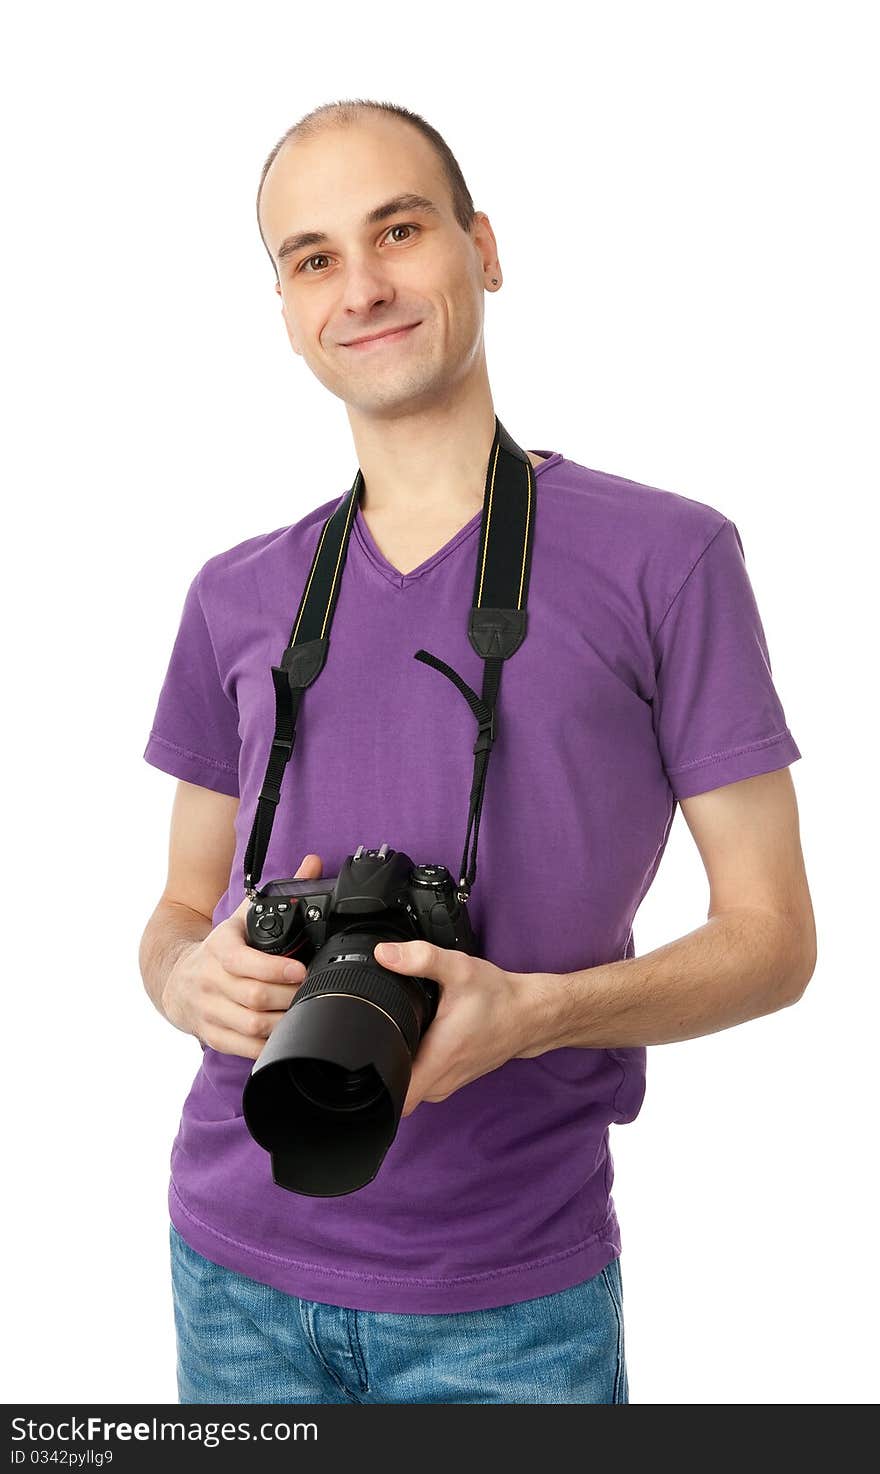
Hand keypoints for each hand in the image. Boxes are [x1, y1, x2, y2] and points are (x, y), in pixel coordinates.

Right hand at [161, 854, 321, 1058]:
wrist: (175, 979)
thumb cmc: (220, 949)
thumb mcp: (243, 918)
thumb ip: (278, 893)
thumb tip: (313, 863)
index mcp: (218, 949)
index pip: (244, 962)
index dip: (275, 969)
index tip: (300, 970)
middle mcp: (209, 980)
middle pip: (254, 997)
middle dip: (289, 997)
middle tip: (314, 993)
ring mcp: (208, 1010)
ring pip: (251, 1025)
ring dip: (283, 1023)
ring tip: (304, 1013)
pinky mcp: (211, 1034)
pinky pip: (243, 1047)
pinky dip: (267, 1046)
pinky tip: (284, 1036)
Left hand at [372, 939, 535, 1115]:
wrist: (528, 1014)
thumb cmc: (498, 998)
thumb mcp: (459, 969)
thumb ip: (420, 958)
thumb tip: (383, 953)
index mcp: (438, 1059)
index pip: (395, 1098)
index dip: (372, 1086)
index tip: (359, 1064)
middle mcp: (441, 1080)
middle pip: (393, 1093)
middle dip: (376, 1071)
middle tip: (368, 1039)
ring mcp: (447, 1084)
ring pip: (407, 1088)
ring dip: (394, 1069)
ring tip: (390, 1037)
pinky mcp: (451, 1079)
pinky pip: (421, 1083)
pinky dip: (411, 1067)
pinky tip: (411, 1042)